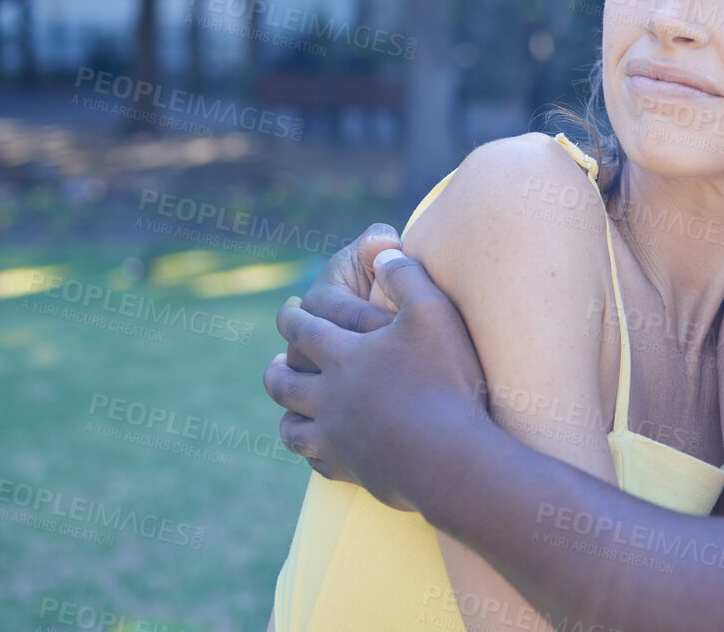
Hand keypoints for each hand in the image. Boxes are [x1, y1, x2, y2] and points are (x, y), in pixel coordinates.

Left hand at [264, 250, 490, 509]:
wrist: (449, 456)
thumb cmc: (445, 379)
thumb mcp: (433, 312)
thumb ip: (407, 275)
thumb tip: (382, 254)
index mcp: (343, 355)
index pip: (302, 329)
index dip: (290, 316)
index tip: (286, 309)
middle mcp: (328, 397)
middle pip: (284, 382)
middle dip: (276, 368)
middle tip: (275, 361)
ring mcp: (335, 437)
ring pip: (291, 426)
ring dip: (286, 413)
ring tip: (288, 407)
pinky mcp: (350, 470)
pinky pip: (317, 462)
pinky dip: (312, 453)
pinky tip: (319, 451)